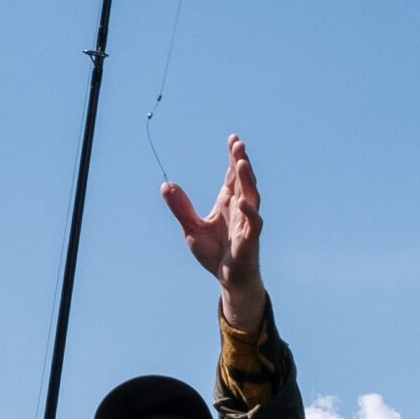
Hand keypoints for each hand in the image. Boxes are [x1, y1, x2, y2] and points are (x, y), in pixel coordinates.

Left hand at [163, 134, 265, 330]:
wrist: (228, 280)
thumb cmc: (214, 253)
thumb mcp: (191, 229)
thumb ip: (181, 208)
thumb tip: (165, 185)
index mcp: (228, 203)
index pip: (232, 175)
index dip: (233, 157)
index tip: (233, 138)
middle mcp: (240, 209)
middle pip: (243, 180)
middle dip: (240, 162)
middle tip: (237, 144)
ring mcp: (247, 223)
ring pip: (252, 196)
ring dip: (247, 180)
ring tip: (241, 163)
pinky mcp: (250, 240)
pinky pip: (253, 223)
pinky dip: (249, 212)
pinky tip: (242, 201)